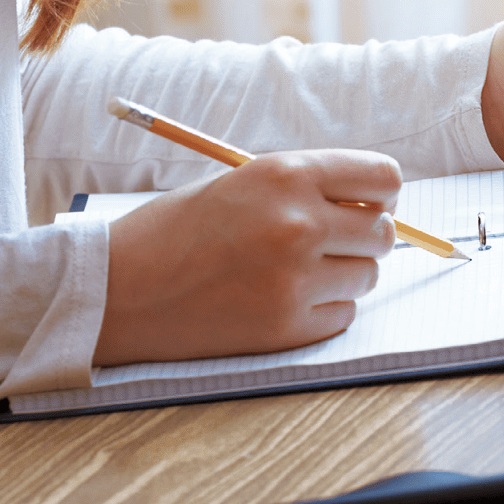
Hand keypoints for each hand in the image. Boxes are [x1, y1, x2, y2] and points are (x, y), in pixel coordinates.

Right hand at [94, 151, 400, 365]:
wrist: (119, 289)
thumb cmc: (176, 229)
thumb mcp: (241, 183)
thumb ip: (306, 188)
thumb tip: (373, 206)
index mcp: (286, 175)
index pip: (383, 178)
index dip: (379, 193)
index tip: (366, 204)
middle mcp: (299, 224)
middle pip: (382, 232)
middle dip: (363, 237)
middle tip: (327, 242)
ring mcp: (296, 280)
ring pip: (366, 277)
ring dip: (342, 275)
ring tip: (291, 271)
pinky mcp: (288, 328)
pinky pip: (342, 315)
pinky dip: (322, 310)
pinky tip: (277, 299)